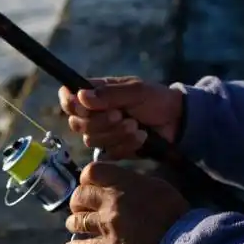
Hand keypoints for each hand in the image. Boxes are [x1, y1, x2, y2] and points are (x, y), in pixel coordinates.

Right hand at [58, 76, 183, 158]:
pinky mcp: (114, 149)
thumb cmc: (155, 98)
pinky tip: (141, 137)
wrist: (176, 121)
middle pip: (77, 123)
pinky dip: (126, 145)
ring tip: (136, 126)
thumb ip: (109, 93)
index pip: (67, 97)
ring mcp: (103, 132)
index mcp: (95, 93)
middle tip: (120, 115)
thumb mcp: (135, 90)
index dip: (70, 103)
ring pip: (91, 139)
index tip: (85, 107)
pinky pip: (109, 152)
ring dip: (116, 133)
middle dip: (99, 122)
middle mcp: (94, 113)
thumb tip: (81, 96)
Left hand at [64, 162, 189, 243]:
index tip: (89, 182)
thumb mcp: (155, 185)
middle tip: (81, 203)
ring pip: (77, 221)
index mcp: (123, 183)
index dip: (87, 177)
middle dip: (78, 199)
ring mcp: (109, 226)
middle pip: (79, 195)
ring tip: (76, 222)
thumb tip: (119, 181)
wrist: (182, 240)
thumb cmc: (173, 210)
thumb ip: (132, 181)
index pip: (91, 172)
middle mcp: (112, 202)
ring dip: (75, 221)